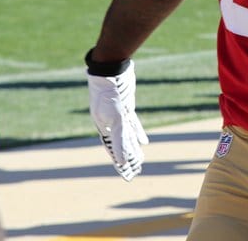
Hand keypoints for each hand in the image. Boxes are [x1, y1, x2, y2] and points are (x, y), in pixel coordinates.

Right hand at [87, 60, 148, 180]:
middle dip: (127, 160)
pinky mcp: (127, 108)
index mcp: (103, 127)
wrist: (110, 71)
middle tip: (134, 174)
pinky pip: (132, 124)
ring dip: (133, 149)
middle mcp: (109, 123)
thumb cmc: (110, 94)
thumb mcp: (116, 118)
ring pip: (127, 136)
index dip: (120, 164)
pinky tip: (144, 142)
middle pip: (120, 146)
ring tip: (140, 162)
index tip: (127, 176)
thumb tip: (121, 159)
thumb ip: (119, 139)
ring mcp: (118, 115)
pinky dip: (138, 133)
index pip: (113, 150)